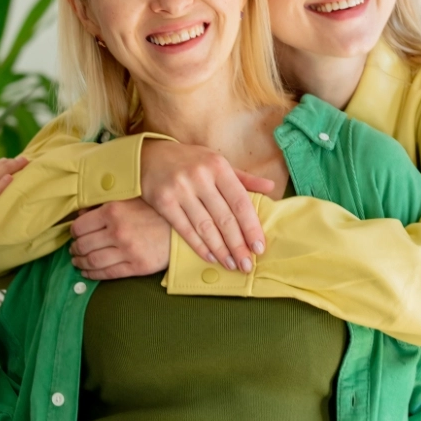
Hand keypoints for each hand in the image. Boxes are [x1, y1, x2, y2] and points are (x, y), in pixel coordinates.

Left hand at [70, 198, 170, 279]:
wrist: (183, 227)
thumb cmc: (156, 210)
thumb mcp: (130, 198)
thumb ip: (105, 203)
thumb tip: (82, 212)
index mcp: (114, 211)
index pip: (80, 226)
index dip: (73, 232)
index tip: (75, 234)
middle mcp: (118, 231)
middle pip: (83, 245)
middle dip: (75, 249)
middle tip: (74, 249)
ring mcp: (127, 250)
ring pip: (92, 261)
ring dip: (81, 263)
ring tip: (78, 261)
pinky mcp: (137, 266)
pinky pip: (107, 273)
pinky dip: (93, 275)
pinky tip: (88, 273)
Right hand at [139, 140, 273, 272]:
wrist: (149, 155)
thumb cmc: (190, 161)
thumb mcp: (217, 162)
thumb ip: (243, 178)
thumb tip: (271, 187)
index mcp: (218, 166)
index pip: (240, 201)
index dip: (251, 226)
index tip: (259, 247)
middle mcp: (200, 177)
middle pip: (224, 217)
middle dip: (238, 244)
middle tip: (247, 265)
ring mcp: (180, 189)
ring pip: (205, 226)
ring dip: (220, 249)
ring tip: (231, 264)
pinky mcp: (163, 201)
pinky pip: (184, 229)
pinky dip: (198, 245)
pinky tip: (210, 257)